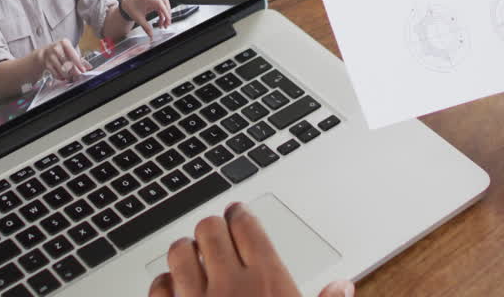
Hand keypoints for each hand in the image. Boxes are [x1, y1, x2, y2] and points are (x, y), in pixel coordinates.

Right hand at [33, 38, 88, 81]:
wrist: (45, 53)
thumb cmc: (61, 51)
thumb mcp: (70, 51)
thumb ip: (80, 59)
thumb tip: (89, 66)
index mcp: (64, 42)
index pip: (73, 55)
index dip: (79, 64)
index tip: (83, 70)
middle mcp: (56, 48)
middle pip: (67, 63)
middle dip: (74, 71)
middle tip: (78, 74)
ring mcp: (50, 56)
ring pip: (62, 70)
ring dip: (68, 75)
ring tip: (71, 76)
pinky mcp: (46, 64)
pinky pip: (56, 74)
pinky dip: (61, 77)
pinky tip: (63, 76)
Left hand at [121, 0, 172, 39]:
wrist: (127, 3)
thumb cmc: (131, 7)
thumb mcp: (138, 18)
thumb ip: (146, 27)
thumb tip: (151, 35)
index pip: (159, 3)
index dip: (165, 11)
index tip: (168, 19)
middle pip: (165, 3)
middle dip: (167, 14)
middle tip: (167, 23)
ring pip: (164, 6)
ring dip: (166, 15)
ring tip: (165, 25)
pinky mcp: (155, 2)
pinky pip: (161, 8)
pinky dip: (162, 15)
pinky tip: (161, 22)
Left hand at [149, 202, 353, 296]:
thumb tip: (343, 288)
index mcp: (267, 281)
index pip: (246, 225)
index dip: (240, 215)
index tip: (238, 216)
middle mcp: (228, 284)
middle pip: (210, 229)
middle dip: (214, 229)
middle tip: (218, 234)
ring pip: (180, 251)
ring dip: (186, 250)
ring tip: (195, 255)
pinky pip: (159, 285)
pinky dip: (165, 282)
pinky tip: (176, 288)